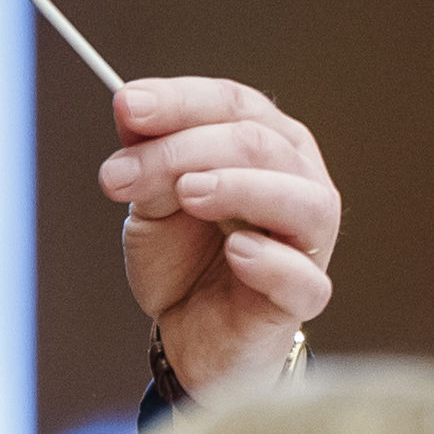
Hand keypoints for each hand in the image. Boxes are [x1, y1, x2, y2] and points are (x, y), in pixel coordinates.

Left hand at [98, 77, 336, 399]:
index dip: (180, 101)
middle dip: (184, 151)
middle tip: (124, 174)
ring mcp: (310, 239)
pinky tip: (237, 252)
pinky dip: (271, 261)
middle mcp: (300, 180)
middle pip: (258, 144)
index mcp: (268, 142)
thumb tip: (130, 104)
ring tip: (188, 194)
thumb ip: (148, 155)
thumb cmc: (184, 258)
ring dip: (240, 188)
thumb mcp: (152, 198)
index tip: (128, 106)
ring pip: (299, 200)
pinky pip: (302, 277)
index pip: (233, 104)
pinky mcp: (304, 295)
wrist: (187, 331)